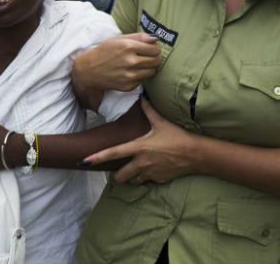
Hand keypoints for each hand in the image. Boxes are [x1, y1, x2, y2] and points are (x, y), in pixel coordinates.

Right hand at [74, 33, 160, 92]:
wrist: (89, 70)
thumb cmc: (104, 51)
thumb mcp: (118, 39)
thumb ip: (139, 36)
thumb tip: (156, 38)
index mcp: (129, 46)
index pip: (155, 49)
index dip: (155, 48)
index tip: (151, 49)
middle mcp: (131, 62)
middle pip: (157, 61)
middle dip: (155, 58)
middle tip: (148, 56)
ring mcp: (130, 76)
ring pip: (152, 71)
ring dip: (149, 67)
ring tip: (139, 64)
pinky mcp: (128, 86)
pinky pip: (143, 80)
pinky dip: (140, 76)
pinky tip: (130, 72)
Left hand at [83, 100, 197, 183]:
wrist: (195, 154)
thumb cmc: (177, 136)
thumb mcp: (162, 122)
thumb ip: (149, 111)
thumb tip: (143, 97)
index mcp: (139, 147)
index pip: (113, 153)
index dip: (97, 158)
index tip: (84, 161)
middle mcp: (141, 163)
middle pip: (120, 176)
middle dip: (116, 175)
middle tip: (116, 171)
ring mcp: (149, 173)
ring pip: (132, 181)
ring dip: (130, 178)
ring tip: (134, 171)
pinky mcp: (158, 180)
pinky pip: (146, 182)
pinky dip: (145, 178)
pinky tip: (151, 171)